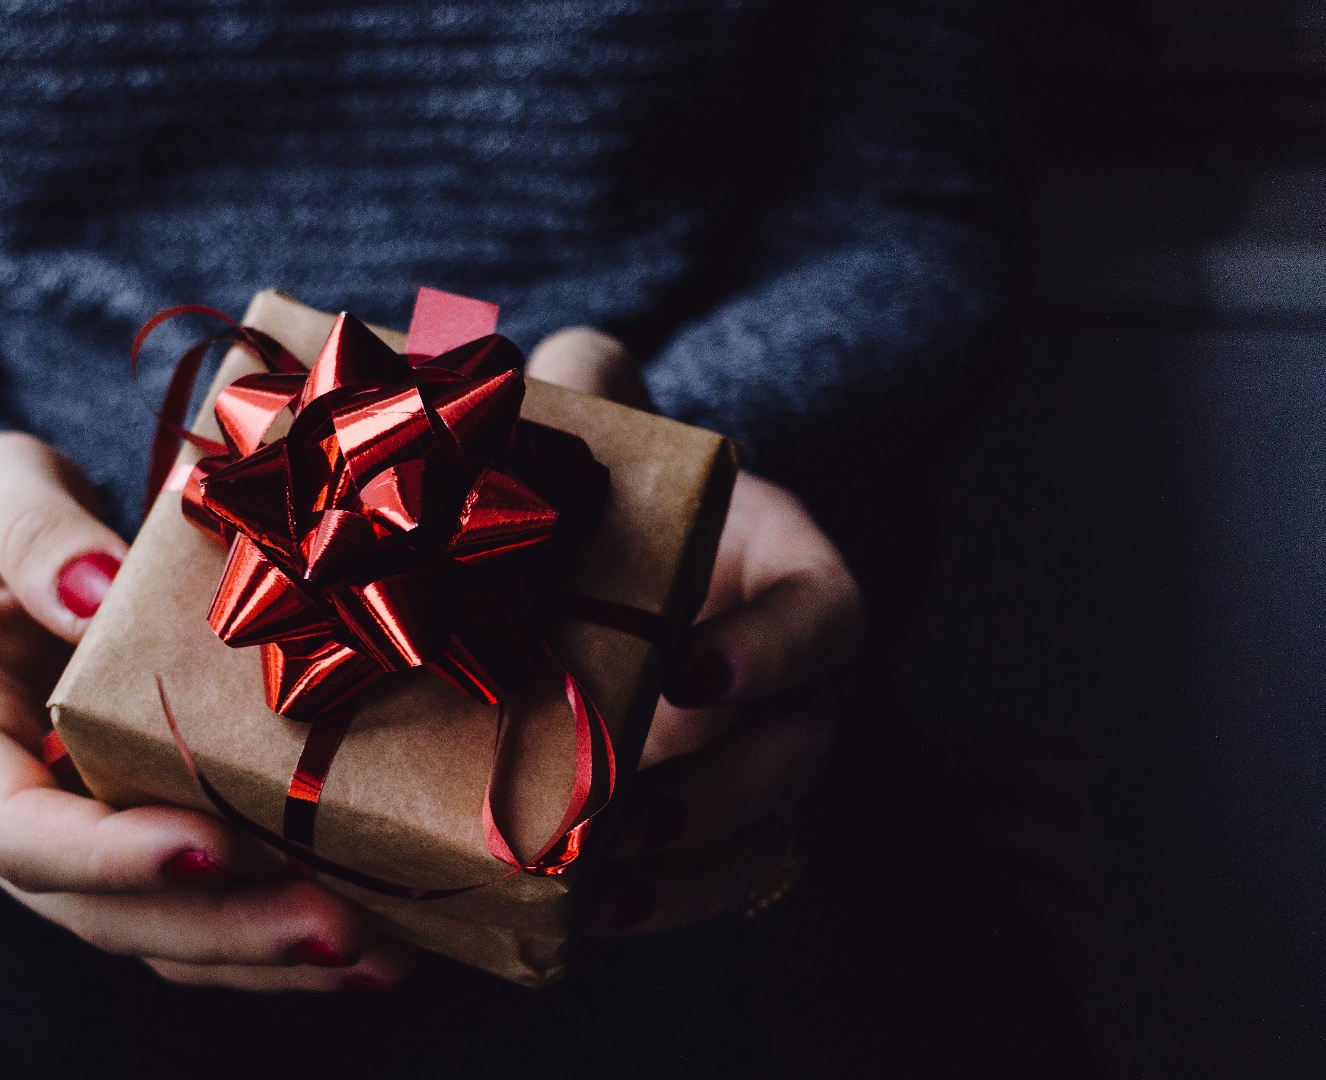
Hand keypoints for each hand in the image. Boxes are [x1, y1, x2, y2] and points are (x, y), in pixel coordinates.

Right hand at [0, 431, 412, 990]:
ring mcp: (62, 852)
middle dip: (223, 927)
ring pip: (155, 935)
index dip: (107, 854)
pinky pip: (194, 917)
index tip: (212, 847)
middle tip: (337, 927)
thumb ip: (35, 536)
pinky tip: (369, 944)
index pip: (12, 827)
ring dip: (264, 955)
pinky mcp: (127, 854)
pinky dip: (273, 940)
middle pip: (98, 910)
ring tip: (376, 954)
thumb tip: (95, 588)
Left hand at [527, 328, 860, 934]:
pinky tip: (586, 920)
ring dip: (690, 868)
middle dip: (723, 787)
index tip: (690, 671)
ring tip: (602, 881)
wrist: (606, 585)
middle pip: (799, 749)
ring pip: (764, 835)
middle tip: (629, 805)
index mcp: (791, 576)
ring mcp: (761, 765)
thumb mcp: (613, 444)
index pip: (825, 616)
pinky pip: (712, 885)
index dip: (772, 650)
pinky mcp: (711, 829)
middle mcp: (796, 683)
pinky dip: (659, 906)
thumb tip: (557, 365)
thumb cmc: (620, 506)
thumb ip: (595, 394)